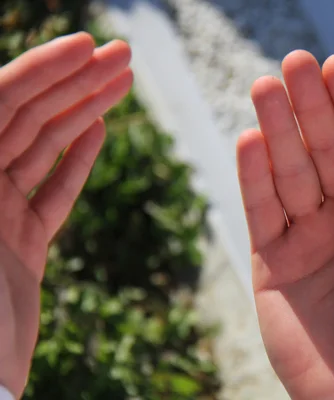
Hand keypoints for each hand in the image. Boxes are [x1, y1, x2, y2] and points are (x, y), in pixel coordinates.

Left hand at [0, 32, 131, 396]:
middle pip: (26, 118)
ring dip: (84, 112)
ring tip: (121, 82)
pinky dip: (76, 160)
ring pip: (44, 150)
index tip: (88, 47)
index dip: (43, 70)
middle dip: (75, 82)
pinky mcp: (21, 245)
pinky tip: (98, 130)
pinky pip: (51, 192)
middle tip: (122, 55)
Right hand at [237, 51, 333, 399]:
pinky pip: (262, 210)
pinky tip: (250, 141)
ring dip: (277, 129)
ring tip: (265, 87)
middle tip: (295, 63)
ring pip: (289, 171)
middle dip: (311, 106)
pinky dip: (254, 177)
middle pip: (326, 149)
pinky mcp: (273, 258)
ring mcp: (307, 233)